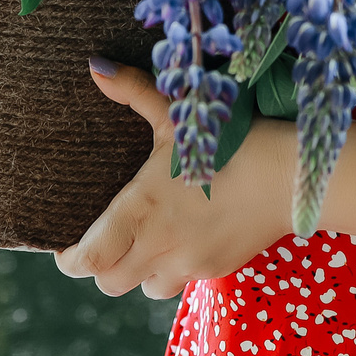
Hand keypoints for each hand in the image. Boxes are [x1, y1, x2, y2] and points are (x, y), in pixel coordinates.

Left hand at [54, 60, 291, 299]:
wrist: (289, 177)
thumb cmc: (231, 141)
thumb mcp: (178, 113)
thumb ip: (133, 91)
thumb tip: (96, 67)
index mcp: (140, 210)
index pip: (88, 260)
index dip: (70, 260)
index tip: (66, 249)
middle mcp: (159, 245)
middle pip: (109, 282)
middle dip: (101, 266)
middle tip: (104, 242)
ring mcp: (189, 263)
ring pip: (144, 288)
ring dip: (138, 272)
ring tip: (145, 243)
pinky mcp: (216, 269)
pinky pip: (181, 282)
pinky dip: (173, 268)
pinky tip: (183, 240)